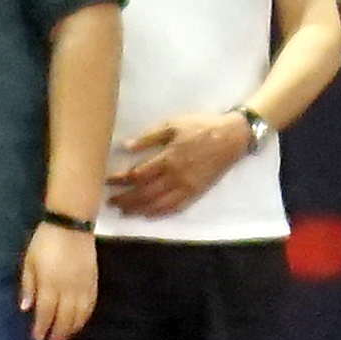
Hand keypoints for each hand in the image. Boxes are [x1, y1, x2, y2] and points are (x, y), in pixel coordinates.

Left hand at [19, 224, 95, 339]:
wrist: (71, 224)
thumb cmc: (44, 241)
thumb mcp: (29, 261)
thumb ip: (28, 285)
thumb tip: (25, 308)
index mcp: (50, 283)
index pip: (46, 311)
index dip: (42, 327)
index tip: (37, 339)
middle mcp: (69, 288)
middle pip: (64, 317)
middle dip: (58, 333)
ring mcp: (83, 285)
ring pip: (80, 314)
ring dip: (72, 329)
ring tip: (65, 339)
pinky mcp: (94, 281)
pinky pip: (91, 304)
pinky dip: (85, 317)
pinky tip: (80, 323)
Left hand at [108, 112, 254, 216]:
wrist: (233, 137)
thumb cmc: (201, 127)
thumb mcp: (172, 124)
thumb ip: (149, 137)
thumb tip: (125, 146)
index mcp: (168, 159)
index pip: (137, 175)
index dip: (120, 180)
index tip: (107, 181)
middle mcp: (176, 177)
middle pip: (145, 193)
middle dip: (126, 199)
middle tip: (111, 202)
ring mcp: (187, 187)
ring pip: (158, 204)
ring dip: (139, 210)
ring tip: (125, 212)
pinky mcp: (197, 192)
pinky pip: (176, 207)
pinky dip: (160, 213)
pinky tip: (149, 215)